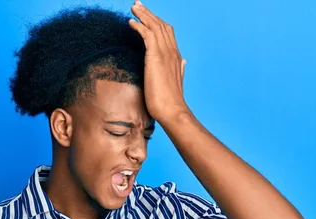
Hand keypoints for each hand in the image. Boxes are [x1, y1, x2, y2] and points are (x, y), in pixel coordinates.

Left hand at [129, 1, 187, 121]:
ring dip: (143, 14)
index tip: (148, 16)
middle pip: (161, 25)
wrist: (172, 110)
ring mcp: (165, 53)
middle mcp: (172, 52)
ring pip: (155, 26)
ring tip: (133, 7)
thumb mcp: (177, 81)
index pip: (168, 33)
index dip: (157, 22)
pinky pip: (147, 35)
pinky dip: (140, 26)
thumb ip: (179, 69)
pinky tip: (131, 22)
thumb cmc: (171, 101)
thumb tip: (183, 62)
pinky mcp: (156, 57)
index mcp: (176, 57)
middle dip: (149, 13)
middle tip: (138, 4)